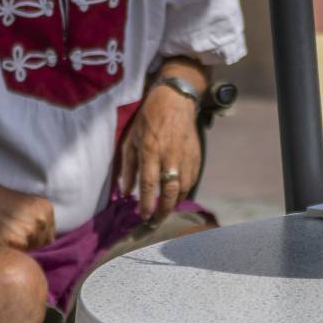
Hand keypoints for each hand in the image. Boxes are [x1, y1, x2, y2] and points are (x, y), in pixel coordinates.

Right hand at [0, 181, 55, 249]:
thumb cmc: (1, 200)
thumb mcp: (29, 203)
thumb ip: (40, 219)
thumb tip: (48, 240)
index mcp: (46, 210)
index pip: (49, 236)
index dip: (36, 236)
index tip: (22, 229)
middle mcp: (40, 221)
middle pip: (40, 244)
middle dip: (28, 241)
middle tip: (11, 230)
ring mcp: (27, 232)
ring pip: (28, 249)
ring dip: (18, 245)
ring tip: (5, 231)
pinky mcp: (12, 242)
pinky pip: (16, 253)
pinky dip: (8, 248)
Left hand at [117, 89, 200, 221]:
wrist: (175, 100)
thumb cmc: (148, 119)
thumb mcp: (131, 139)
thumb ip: (128, 166)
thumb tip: (125, 191)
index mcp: (150, 150)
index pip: (148, 184)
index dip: (146, 203)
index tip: (143, 217)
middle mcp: (169, 156)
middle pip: (170, 191)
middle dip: (163, 211)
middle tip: (156, 222)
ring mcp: (185, 156)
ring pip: (183, 188)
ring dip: (174, 203)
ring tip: (165, 210)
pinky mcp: (196, 156)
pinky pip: (192, 180)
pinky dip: (185, 192)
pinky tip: (177, 196)